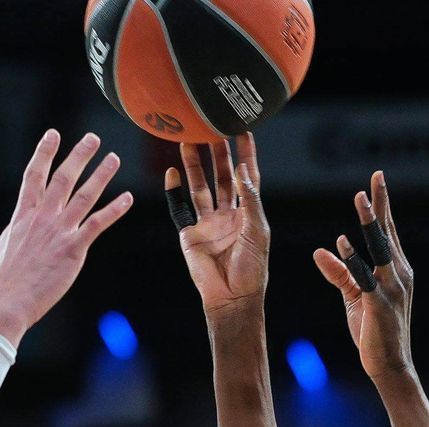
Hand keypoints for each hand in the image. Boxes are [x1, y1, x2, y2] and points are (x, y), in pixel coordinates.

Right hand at [0, 130, 133, 344]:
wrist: (5, 304)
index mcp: (21, 217)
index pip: (34, 176)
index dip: (44, 153)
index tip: (53, 135)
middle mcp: (42, 218)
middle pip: (63, 178)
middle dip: (79, 156)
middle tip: (93, 139)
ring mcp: (59, 232)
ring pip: (85, 195)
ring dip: (101, 175)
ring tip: (113, 159)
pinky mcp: (73, 249)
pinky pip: (98, 224)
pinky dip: (114, 210)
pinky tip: (127, 198)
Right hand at [168, 134, 269, 318]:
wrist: (232, 297)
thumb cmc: (252, 268)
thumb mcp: (257, 230)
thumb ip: (250, 199)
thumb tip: (241, 169)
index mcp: (248, 213)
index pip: (247, 176)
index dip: (246, 154)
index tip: (244, 130)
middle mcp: (227, 214)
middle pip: (221, 176)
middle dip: (217, 153)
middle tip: (210, 128)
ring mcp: (208, 223)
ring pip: (200, 187)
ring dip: (194, 165)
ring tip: (188, 141)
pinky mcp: (190, 234)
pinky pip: (180, 208)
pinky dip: (174, 191)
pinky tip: (171, 173)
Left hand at [312, 171, 414, 378]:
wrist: (389, 365)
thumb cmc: (374, 332)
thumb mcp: (354, 298)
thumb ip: (340, 273)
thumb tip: (322, 250)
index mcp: (396, 271)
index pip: (387, 233)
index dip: (381, 207)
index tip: (376, 181)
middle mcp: (399, 274)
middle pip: (387, 233)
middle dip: (380, 204)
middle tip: (376, 176)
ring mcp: (391, 289)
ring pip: (380, 248)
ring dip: (370, 222)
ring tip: (360, 198)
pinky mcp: (379, 304)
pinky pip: (365, 277)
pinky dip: (354, 259)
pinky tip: (343, 242)